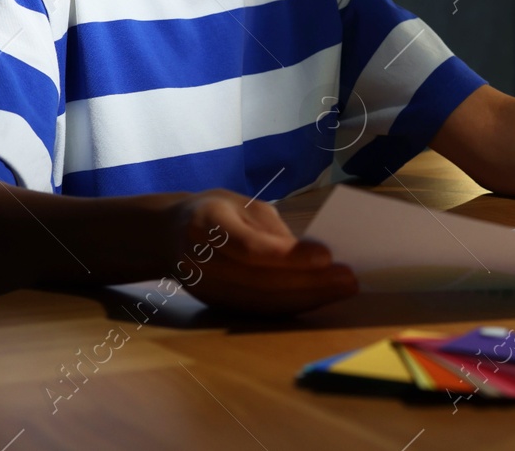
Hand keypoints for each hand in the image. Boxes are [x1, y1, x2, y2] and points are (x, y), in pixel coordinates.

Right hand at [162, 189, 357, 313]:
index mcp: (204, 224)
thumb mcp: (240, 204)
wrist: (165, 234)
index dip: (288, 256)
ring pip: (261, 301)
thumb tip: (311, 255)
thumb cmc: (213, 211)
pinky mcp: (214, 305)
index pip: (250, 247)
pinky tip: (320, 298)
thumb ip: (271, 229)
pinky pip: (258, 310)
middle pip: (260, 280)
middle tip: (349, 278)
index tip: (327, 254)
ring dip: (308, 298)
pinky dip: (292, 306)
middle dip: (310, 282)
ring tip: (344, 289)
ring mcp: (204, 288)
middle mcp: (199, 260)